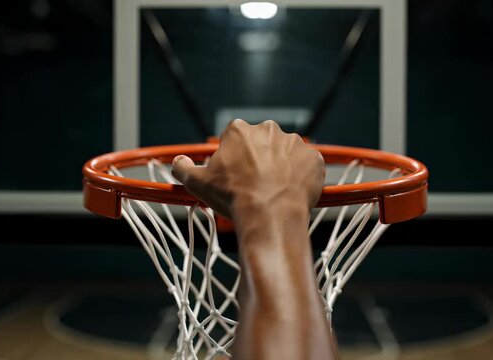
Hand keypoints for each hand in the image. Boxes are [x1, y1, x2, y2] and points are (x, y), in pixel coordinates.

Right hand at [171, 119, 324, 218]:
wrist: (270, 214)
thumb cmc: (233, 196)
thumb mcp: (197, 183)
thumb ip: (183, 168)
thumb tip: (177, 162)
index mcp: (240, 130)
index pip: (236, 140)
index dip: (234, 160)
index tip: (235, 177)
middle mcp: (269, 129)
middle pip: (262, 144)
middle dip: (260, 161)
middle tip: (255, 186)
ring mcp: (295, 143)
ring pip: (286, 154)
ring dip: (282, 168)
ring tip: (275, 192)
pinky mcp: (314, 159)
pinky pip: (308, 166)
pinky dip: (303, 177)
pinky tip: (293, 193)